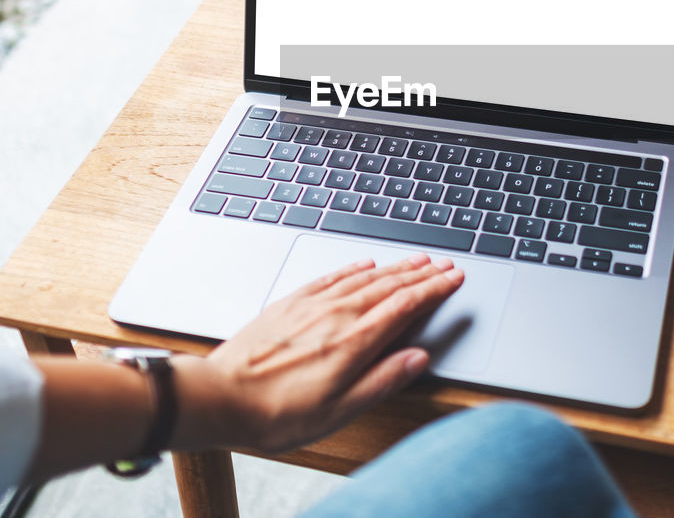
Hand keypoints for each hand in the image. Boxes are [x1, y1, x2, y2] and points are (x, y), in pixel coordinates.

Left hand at [176, 253, 463, 453]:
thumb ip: (383, 381)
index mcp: (354, 342)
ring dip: (394, 267)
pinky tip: (363, 264)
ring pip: (364, 277)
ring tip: (416, 259)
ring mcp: (312, 305)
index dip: (434, 290)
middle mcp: (336, 315)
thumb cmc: (278, 413)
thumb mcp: (339, 410)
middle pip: (389, 285)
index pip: (405, 305)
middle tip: (446, 264)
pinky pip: (331, 278)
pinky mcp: (290, 304)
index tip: (454, 279)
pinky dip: (354, 268)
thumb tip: (419, 357)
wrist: (219, 396)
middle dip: (422, 273)